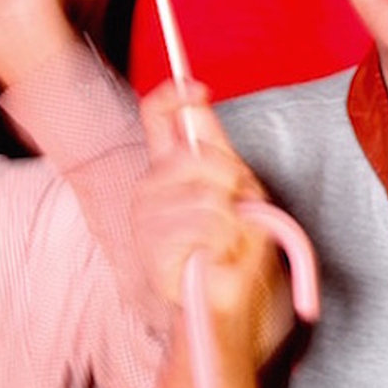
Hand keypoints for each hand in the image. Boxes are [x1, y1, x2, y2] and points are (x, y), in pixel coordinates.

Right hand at [134, 83, 279, 334]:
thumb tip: (200, 98)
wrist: (230, 298)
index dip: (172, 95)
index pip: (156, 117)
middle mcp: (150, 187)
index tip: (197, 89)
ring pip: (209, 196)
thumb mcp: (242, 190)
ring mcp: (146, 218)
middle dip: (233, 181)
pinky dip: (226, 241)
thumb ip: (220, 150)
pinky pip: (205, 226)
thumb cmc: (237, 245)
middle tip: (237, 209)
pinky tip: (216, 255)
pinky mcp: (152, 249)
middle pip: (197, 156)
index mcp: (169, 168)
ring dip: (234, 221)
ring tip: (227, 240)